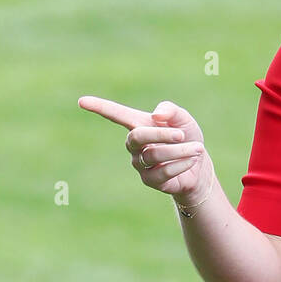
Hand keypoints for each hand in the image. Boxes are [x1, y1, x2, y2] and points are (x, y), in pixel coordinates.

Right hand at [77, 95, 214, 206]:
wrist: (198, 165)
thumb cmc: (187, 136)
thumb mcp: (184, 119)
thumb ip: (171, 111)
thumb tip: (157, 115)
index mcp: (138, 124)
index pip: (115, 114)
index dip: (99, 107)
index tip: (82, 101)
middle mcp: (134, 144)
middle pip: (138, 137)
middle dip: (162, 135)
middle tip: (182, 135)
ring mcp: (139, 163)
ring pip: (154, 155)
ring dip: (179, 151)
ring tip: (197, 148)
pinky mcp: (149, 180)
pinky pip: (164, 171)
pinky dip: (182, 164)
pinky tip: (191, 161)